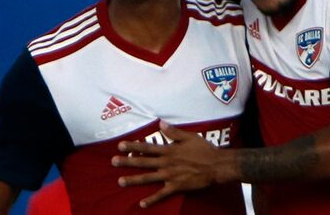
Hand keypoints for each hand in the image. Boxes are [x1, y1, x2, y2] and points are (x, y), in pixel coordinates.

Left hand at [111, 121, 225, 207]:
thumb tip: (161, 124)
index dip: (134, 146)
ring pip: (148, 178)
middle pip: (144, 162)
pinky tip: (141, 204)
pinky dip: (151, 200)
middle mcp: (166, 163)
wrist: (216, 166)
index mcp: (169, 150)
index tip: (121, 145)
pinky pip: (161, 194)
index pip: (148, 147)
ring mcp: (170, 176)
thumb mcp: (189, 137)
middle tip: (113, 161)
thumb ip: (174, 132)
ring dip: (133, 180)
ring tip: (120, 181)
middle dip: (127, 162)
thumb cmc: (204, 149)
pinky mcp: (176, 187)